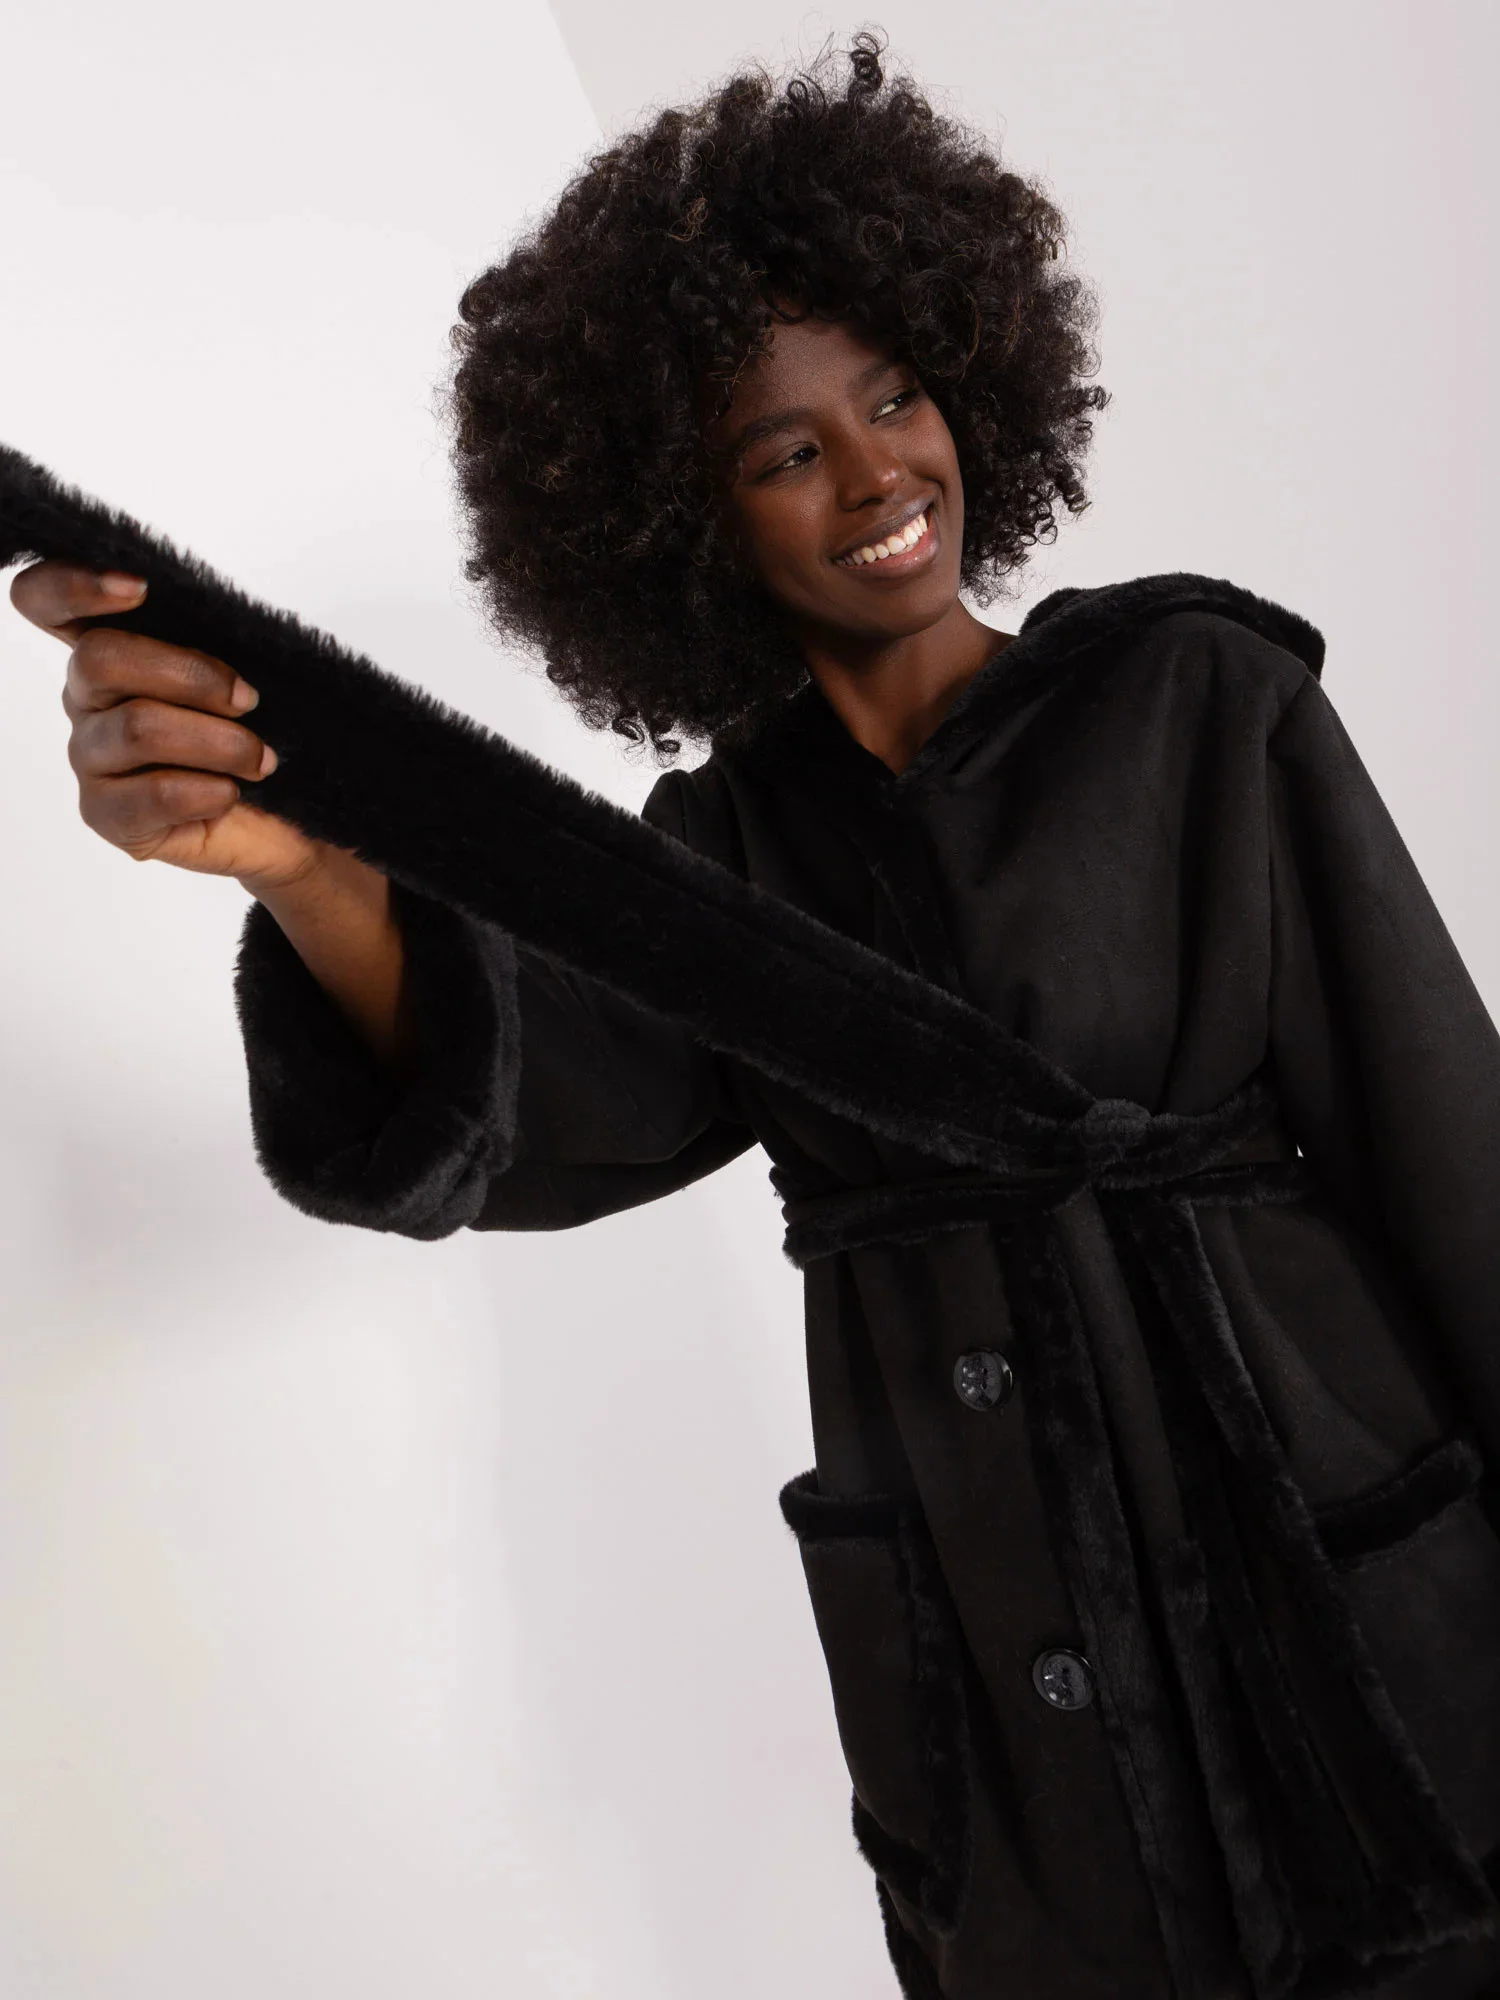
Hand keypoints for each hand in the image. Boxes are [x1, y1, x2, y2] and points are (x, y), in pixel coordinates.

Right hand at [10, 559, 342, 893]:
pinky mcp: (104, 814)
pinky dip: (209, 791)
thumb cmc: (248, 739)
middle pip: (99, 659)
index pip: (45, 602)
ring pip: (138, 728)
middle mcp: (84, 700)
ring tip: (260, 761)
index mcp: (106, 652)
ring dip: (220, 742)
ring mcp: (88, 757)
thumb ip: (212, 645)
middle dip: (190, 675)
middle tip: (249, 700)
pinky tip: (230, 794)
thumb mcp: (235, 680)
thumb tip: (226, 624)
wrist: (269, 822)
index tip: (140, 587)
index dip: (72, 584)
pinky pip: (155, 793)